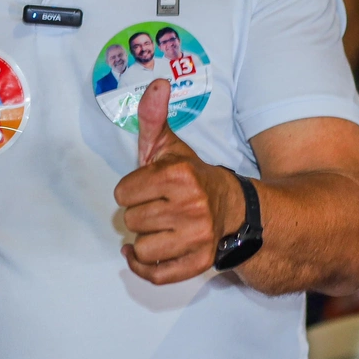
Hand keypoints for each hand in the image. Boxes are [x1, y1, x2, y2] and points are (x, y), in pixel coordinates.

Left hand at [113, 80, 244, 284]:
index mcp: (179, 176)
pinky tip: (139, 254)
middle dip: (138, 213)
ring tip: (157, 227)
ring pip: (140, 247)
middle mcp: (190, 207)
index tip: (147, 187)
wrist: (235, 208)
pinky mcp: (201, 263)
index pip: (123, 192)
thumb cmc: (192, 177)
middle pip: (130, 220)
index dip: (130, 190)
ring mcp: (197, 238)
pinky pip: (156, 274)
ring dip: (143, 239)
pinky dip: (143, 267)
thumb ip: (154, 117)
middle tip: (156, 207)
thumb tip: (156, 84)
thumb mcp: (171, 146)